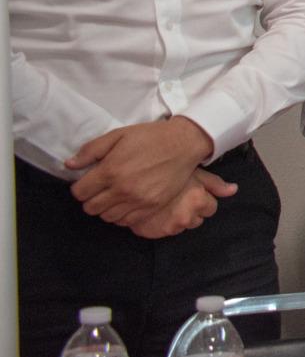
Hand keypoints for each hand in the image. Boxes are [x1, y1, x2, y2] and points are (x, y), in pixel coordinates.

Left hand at [68, 118, 212, 223]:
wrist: (183, 144)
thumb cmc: (150, 137)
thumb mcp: (118, 135)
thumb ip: (91, 150)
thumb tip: (69, 165)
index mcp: (110, 170)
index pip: (79, 192)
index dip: (80, 187)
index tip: (88, 182)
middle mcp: (122, 189)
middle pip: (91, 208)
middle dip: (91, 199)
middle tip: (100, 189)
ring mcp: (138, 200)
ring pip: (107, 217)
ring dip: (105, 208)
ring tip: (113, 196)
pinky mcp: (151, 207)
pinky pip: (126, 221)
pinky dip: (121, 215)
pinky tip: (125, 203)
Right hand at [123, 169, 237, 237]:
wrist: (133, 179)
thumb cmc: (166, 170)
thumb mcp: (192, 171)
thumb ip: (214, 183)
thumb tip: (234, 190)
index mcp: (198, 200)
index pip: (211, 207)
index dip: (202, 198)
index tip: (192, 192)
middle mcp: (187, 216)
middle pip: (198, 218)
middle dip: (192, 209)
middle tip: (178, 196)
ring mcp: (172, 226)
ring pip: (183, 225)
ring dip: (178, 217)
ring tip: (167, 203)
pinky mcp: (156, 233)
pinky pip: (167, 230)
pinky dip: (164, 223)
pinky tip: (157, 211)